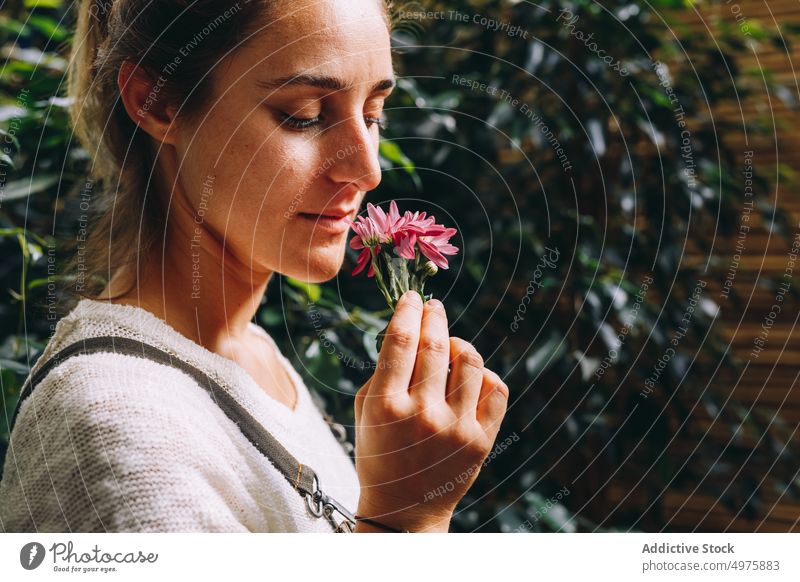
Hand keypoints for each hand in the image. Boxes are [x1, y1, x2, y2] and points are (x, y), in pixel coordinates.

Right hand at [354, 290, 509, 531]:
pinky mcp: (482, 440)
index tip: (412, 297)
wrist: (404, 509)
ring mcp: (456, 429)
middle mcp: (422, 415)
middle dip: (435, 317)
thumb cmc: (380, 453)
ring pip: (470, 361)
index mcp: (386, 407)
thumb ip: (383, 371)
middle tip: (434, 306)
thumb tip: (409, 327)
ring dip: (459, 343)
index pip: (400, 341)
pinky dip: (483, 374)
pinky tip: (469, 376)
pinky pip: (495, 388)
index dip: (408, 311)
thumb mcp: (365, 412)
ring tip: (449, 346)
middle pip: (435, 345)